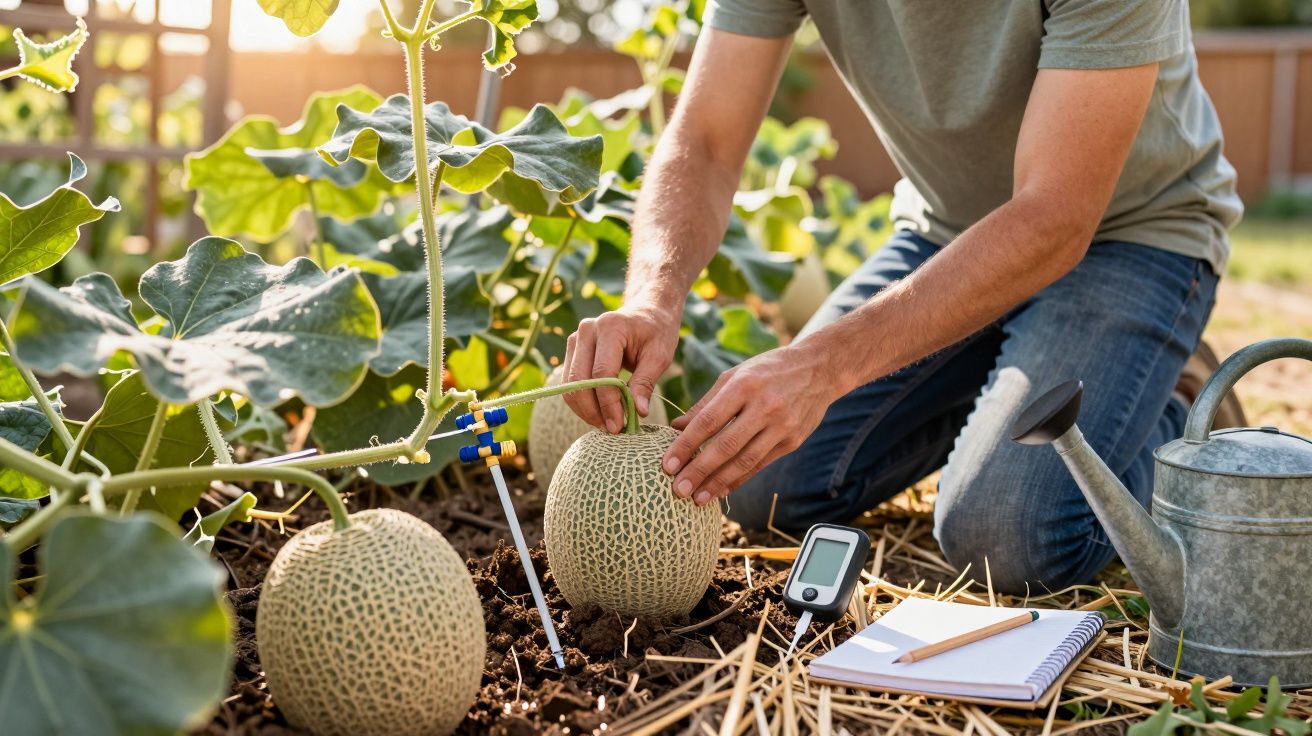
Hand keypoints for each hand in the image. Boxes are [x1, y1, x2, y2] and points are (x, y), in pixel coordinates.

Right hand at [561, 304, 681, 432]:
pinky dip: (582, 402)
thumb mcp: (660, 356)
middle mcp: (587, 330)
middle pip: (579, 381)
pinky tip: (600, 413)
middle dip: (594, 411)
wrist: (647, 311)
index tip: (620, 427)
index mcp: (611, 327)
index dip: (608, 404)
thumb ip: (646, 383)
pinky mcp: (572, 349)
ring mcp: (575, 338)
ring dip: (585, 410)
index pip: (602, 374)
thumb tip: (638, 412)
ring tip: (607, 424)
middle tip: (613, 430)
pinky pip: (570, 383)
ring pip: (570, 385)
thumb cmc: (657, 332)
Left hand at [663, 344, 841, 505]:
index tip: (667, 465)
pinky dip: (740, 479)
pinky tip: (722, 490)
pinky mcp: (793, 441)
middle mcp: (764, 406)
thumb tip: (677, 427)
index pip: (708, 421)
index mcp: (744, 385)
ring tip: (697, 497)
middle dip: (699, 471)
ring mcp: (782, 426)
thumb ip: (706, 403)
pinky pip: (761, 464)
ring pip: (745, 460)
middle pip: (725, 445)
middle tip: (677, 490)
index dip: (685, 445)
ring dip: (718, 483)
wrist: (819, 368)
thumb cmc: (768, 369)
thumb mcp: (735, 375)